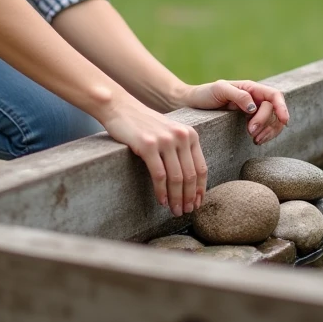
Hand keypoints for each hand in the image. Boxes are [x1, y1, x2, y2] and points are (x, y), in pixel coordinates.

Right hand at [100, 98, 207, 216]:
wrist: (121, 109)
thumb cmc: (144, 125)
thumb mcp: (169, 133)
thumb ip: (181, 151)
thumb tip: (190, 183)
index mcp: (190, 134)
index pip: (201, 167)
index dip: (200, 189)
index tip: (197, 203)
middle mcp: (181, 136)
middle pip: (190, 175)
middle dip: (188, 197)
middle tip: (185, 212)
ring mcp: (165, 140)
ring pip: (176, 178)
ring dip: (176, 198)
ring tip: (174, 211)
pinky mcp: (148, 145)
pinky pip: (159, 175)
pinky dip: (161, 191)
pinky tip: (161, 201)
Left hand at [182, 79, 290, 145]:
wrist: (193, 103)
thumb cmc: (205, 94)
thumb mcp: (219, 90)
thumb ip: (238, 95)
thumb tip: (254, 107)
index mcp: (250, 87)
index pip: (274, 95)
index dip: (282, 107)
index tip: (284, 121)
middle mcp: (255, 97)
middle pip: (273, 110)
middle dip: (266, 123)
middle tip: (251, 133)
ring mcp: (254, 110)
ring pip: (272, 121)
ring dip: (268, 132)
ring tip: (255, 140)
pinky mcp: (250, 121)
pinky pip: (265, 128)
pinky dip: (265, 135)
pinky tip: (255, 140)